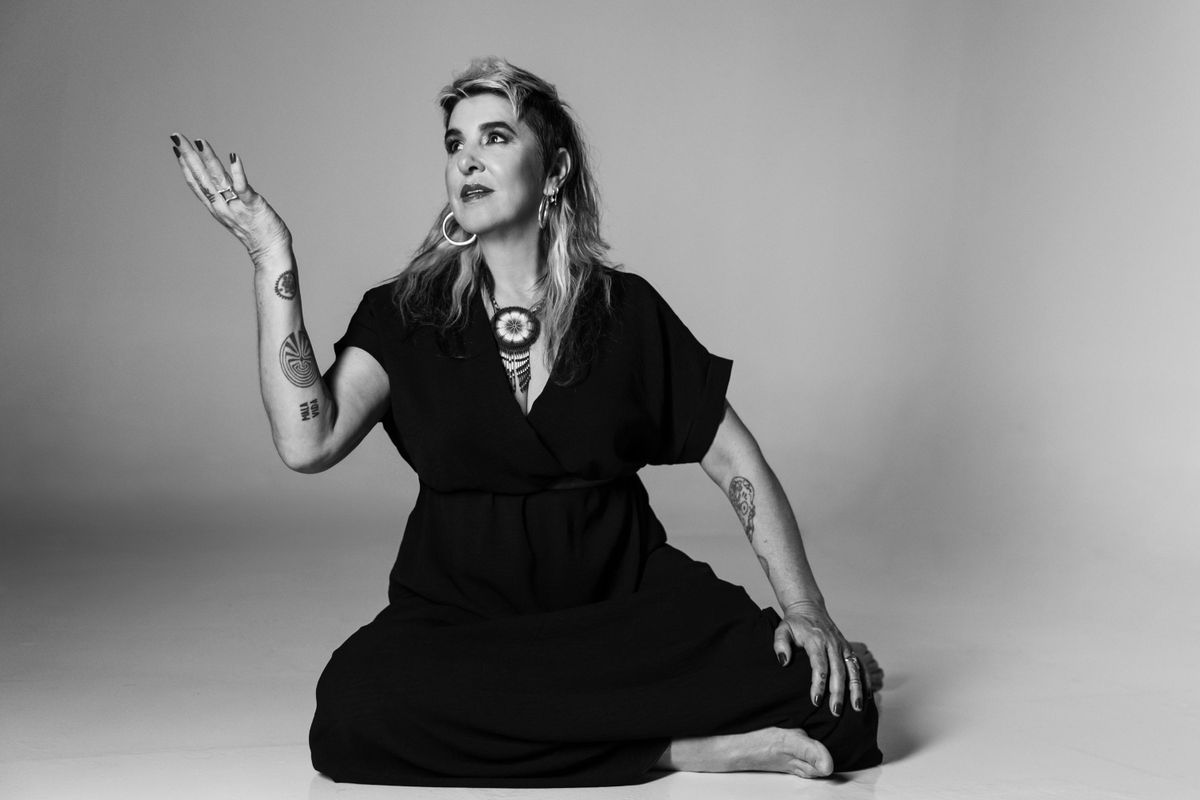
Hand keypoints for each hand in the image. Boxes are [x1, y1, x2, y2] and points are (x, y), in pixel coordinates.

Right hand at [170, 133, 291, 264]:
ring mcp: (236, 205)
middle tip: (176, 136)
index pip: (196, 184)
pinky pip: (242, 187)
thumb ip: (227, 198)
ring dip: (208, 159)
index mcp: (216, 207)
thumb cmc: (256, 232)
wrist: (270, 252)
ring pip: (217, 179)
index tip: (176, 148)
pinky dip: (238, 172)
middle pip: (201, 178)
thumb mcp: (234, 213)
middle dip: (188, 156)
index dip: (185, 166)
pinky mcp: (253, 205)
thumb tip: (222, 181)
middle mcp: (221, 206)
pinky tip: (233, 157)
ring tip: (199, 141)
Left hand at [773, 600, 864, 716]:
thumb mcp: (782, 630)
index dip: (818, 684)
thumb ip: (780, 644)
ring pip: (853, 669)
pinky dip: (864, 680)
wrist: (809, 607)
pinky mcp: (848, 647)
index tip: (816, 700)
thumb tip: (784, 662)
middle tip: (835, 711)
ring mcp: (842, 645)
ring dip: (855, 689)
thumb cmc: (794, 622)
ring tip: (856, 708)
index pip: (819, 666)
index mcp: (816, 640)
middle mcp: (832, 643)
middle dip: (838, 692)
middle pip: (838, 671)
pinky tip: (867, 695)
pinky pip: (859, 665)